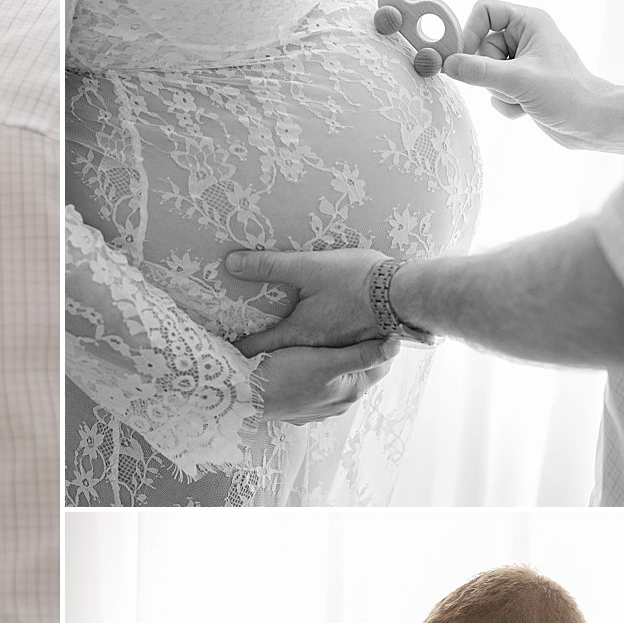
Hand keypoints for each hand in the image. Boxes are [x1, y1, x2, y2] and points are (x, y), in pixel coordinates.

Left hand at [227, 249, 391, 354]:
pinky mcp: (353, 347)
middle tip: (236, 355)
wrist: (406, 292)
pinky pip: (326, 357)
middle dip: (258, 358)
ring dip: (286, 358)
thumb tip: (231, 263)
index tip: (217, 353)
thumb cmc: (356, 281)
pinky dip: (312, 355)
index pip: (255, 350)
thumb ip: (269, 266)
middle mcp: (314, 351)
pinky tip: (310, 346)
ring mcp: (336, 353)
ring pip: (302, 360)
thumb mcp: (308, 268)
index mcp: (298, 335)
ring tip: (267, 354)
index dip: (234, 352)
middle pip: (278, 358)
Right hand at [249, 336, 401, 423]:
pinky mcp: (297, 407)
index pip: (380, 363)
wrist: (241, 395)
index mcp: (350, 391)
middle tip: (350, 323)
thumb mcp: (326, 362)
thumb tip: (397, 344)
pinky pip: (315, 385)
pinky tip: (303, 358)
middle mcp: (338, 404)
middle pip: (358, 370)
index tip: (373, 320)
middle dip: (357, 349)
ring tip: (326, 338)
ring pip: (336, 378)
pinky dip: (315, 372)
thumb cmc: (283, 376)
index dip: (380, 341)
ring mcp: (317, 408)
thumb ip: (363, 355)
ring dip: (335, 361)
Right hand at [442, 0, 623, 151]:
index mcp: (529, 22)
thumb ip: (480, 71)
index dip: (469, 32)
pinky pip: (492, 89)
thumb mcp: (519, 80)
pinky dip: (505, 103)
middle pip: (479, 47)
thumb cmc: (566, 94)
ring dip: (499, 91)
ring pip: (483, 72)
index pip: (484, 11)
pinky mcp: (518, 82)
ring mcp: (520, 61)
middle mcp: (523, 37)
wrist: (590, 122)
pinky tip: (526, 107)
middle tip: (510, 83)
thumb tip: (447, 64)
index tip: (462, 58)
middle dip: (489, 72)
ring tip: (523, 97)